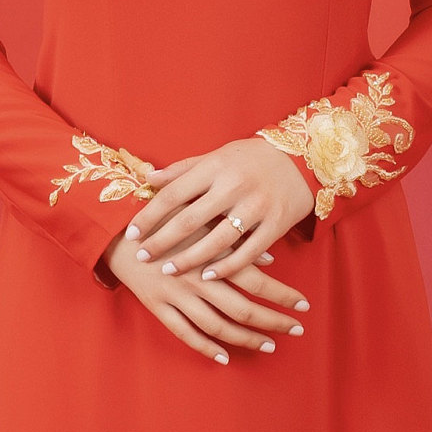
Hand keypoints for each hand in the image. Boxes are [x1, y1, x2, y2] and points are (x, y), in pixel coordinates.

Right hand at [103, 230, 309, 366]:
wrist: (117, 227)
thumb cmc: (165, 218)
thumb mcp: (202, 221)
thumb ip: (235, 241)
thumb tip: (270, 261)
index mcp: (211, 254)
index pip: (257, 281)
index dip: (282, 295)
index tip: (303, 305)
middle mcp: (197, 278)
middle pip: (243, 309)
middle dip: (273, 321)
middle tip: (296, 330)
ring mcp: (177, 296)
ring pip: (218, 326)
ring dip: (246, 339)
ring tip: (268, 345)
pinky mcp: (158, 306)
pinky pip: (185, 333)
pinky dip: (206, 347)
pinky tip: (224, 357)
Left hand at [124, 135, 316, 284]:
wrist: (301, 159)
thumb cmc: (250, 159)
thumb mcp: (216, 156)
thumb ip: (183, 169)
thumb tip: (148, 177)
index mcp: (215, 166)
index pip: (174, 193)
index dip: (150, 215)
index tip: (131, 234)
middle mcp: (234, 185)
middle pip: (190, 219)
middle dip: (162, 241)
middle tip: (142, 258)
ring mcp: (256, 206)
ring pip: (217, 240)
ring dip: (190, 259)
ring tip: (169, 271)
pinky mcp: (276, 224)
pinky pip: (248, 252)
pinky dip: (226, 266)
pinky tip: (207, 275)